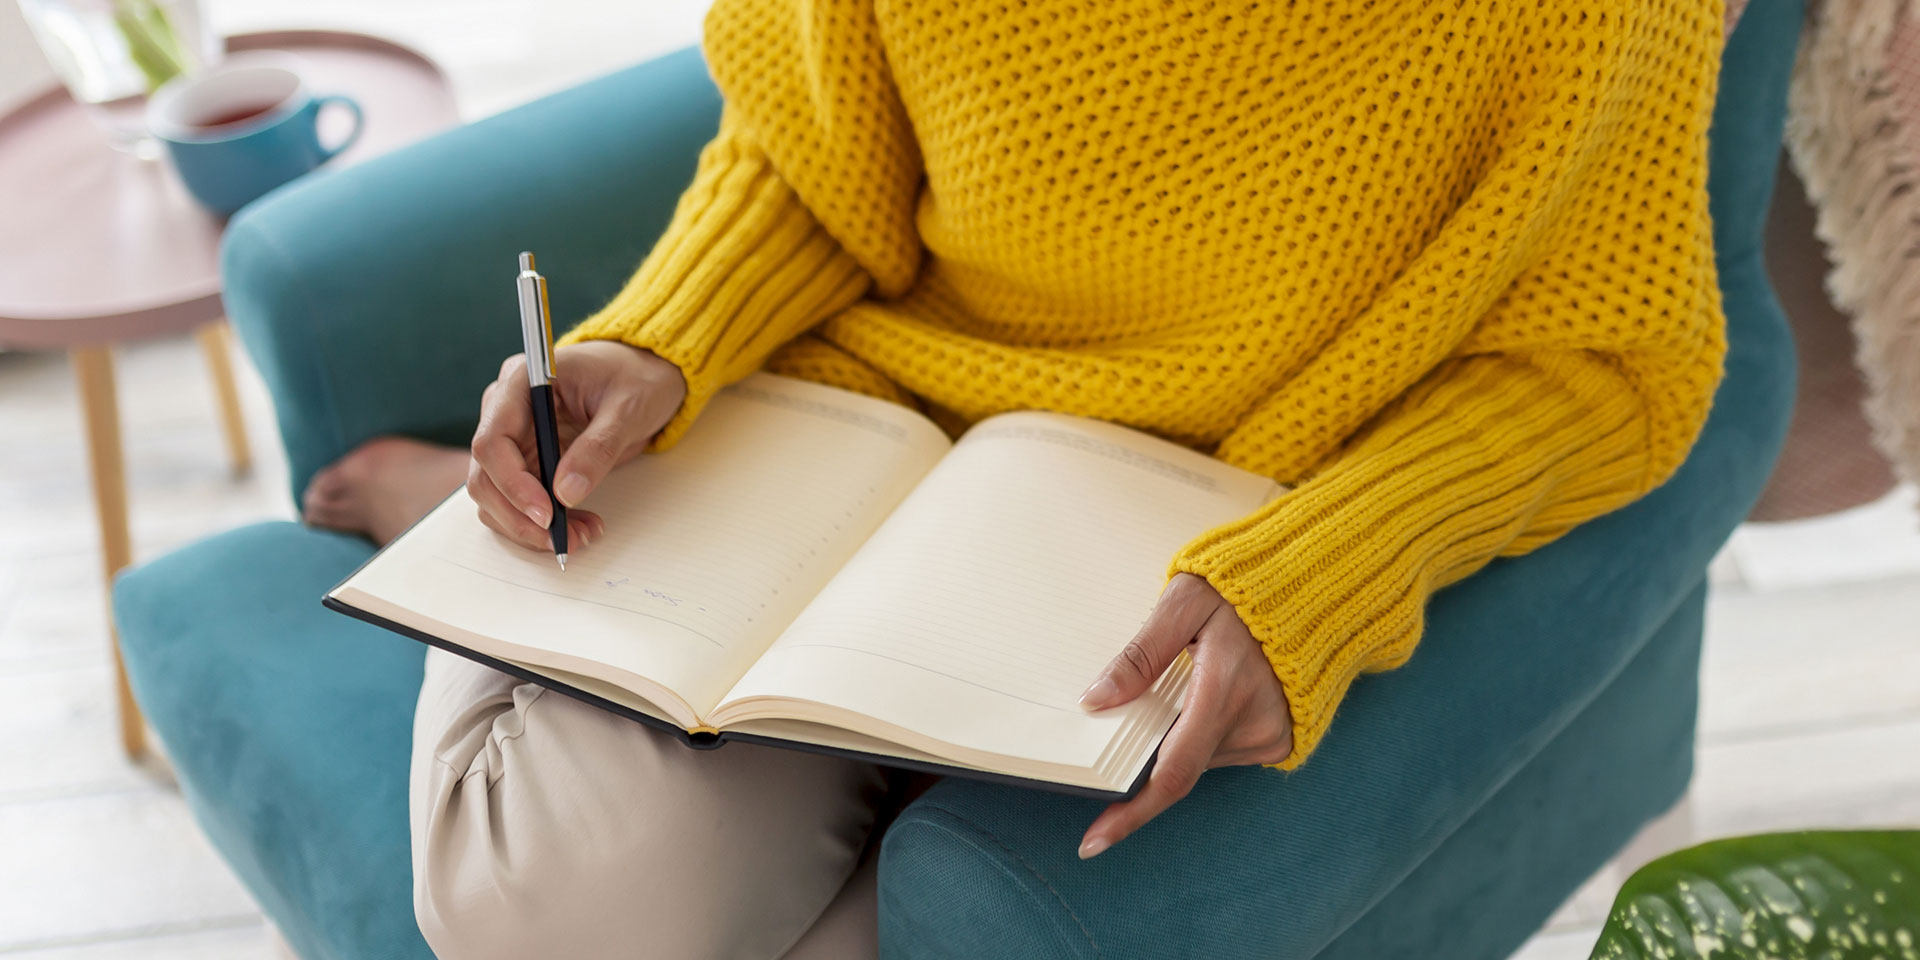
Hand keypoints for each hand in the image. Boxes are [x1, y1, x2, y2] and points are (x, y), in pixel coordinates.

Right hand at [468, 340, 686, 551]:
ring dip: (528, 526)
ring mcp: (513, 436)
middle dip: (520, 516)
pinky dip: (539, 523)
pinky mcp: (526, 460)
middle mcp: (505, 409)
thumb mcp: (627, 409)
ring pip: (495, 495)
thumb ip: (596, 448)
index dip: (513, 484)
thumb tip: (565, 493)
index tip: (546, 515)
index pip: (492, 441)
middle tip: (564, 540)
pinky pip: (517, 500)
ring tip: (580, 535)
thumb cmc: (635, 379)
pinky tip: (577, 525)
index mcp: (522, 382)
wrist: (644, 375)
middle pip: (485, 475)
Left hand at [1075, 573, 1292, 858]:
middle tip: (1120, 723)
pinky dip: (1197, 734)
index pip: (1172, 773)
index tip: (1094, 841)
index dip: (1131, 812)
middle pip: (1176, 766)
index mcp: (1225, 690)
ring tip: (1179, 683)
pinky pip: (1218, 750)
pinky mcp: (1277, 740)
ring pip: (1196, 758)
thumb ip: (1141, 653)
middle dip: (1142, 757)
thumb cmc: (1242, 589)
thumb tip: (1096, 701)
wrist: (1312, 588)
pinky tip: (1202, 694)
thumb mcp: (1185, 601)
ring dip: (1172, 738)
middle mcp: (1252, 724)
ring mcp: (1269, 736)